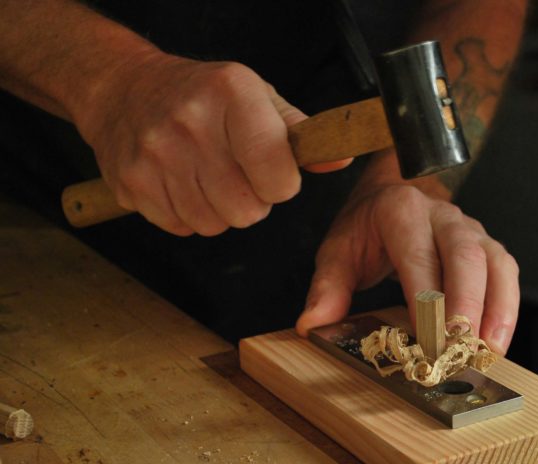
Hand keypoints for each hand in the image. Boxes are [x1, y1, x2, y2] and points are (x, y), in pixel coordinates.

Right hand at [76, 52, 349, 235]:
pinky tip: (182, 183)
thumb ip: (300, 132)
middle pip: (248, 210)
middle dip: (252, 202)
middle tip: (239, 176)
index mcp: (232, 93)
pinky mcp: (131, 181)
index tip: (273, 173)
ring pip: (214, 224)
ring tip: (209, 178)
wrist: (124, 89)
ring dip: (219, 211)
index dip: (282, 184)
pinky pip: (181, 227)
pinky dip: (187, 215)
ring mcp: (156, 153)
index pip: (278, 175)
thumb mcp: (258, 97)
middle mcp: (190, 120)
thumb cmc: (204, 96)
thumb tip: (340, 158)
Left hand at [296, 182, 519, 354]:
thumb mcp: (338, 250)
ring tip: (489, 349)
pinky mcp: (487, 245)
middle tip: (461, 347)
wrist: (392, 193)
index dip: (427, 299)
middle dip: (468, 303)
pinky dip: (506, 306)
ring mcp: (470, 228)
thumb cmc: (367, 227)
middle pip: (465, 255)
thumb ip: (327, 287)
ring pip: (495, 262)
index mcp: (401, 211)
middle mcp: (442, 215)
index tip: (427, 339)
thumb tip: (312, 325)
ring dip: (497, 307)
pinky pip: (506, 271)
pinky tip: (497, 339)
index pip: (419, 257)